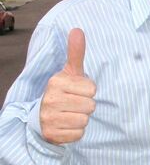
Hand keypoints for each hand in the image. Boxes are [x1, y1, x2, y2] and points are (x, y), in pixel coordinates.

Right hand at [40, 28, 96, 144]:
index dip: (88, 92)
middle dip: (86, 106)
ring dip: (81, 119)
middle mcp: (51, 99)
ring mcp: (50, 118)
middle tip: (74, 104)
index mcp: (56, 82)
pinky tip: (67, 125)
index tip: (77, 92)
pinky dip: (76, 132)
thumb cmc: (63, 92)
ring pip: (85, 120)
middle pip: (90, 106)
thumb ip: (75, 53)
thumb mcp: (70, 73)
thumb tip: (77, 30)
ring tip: (70, 114)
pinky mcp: (52, 134)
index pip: (92, 89)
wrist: (43, 117)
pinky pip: (79, 134)